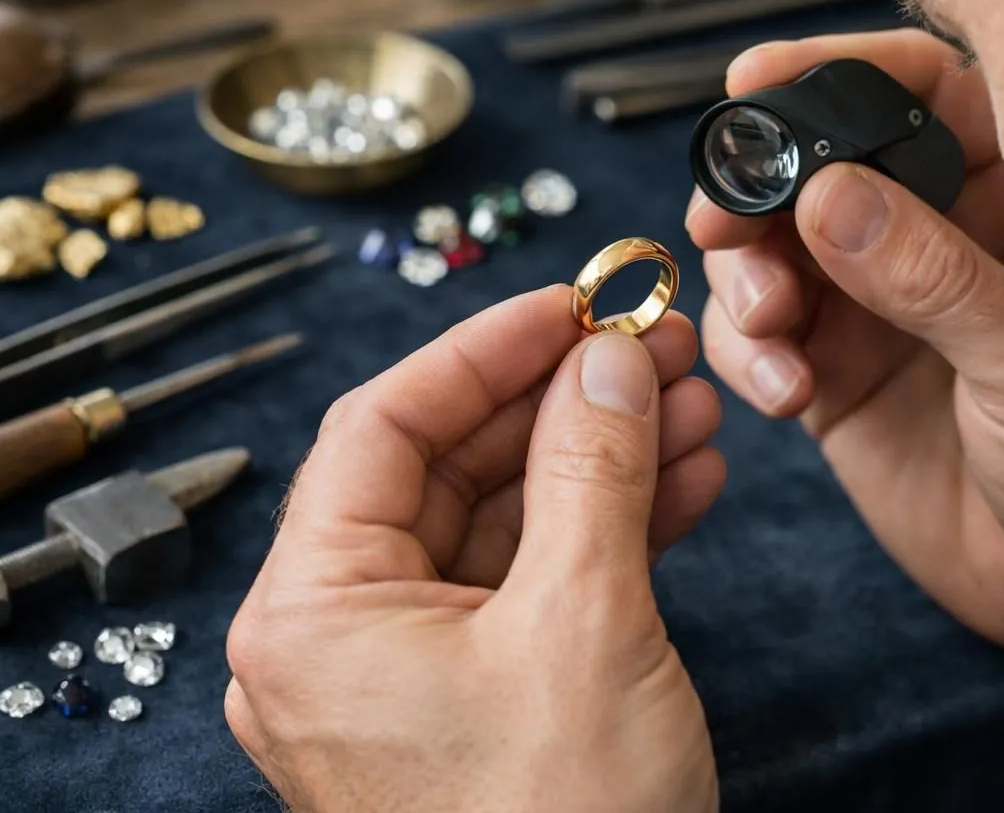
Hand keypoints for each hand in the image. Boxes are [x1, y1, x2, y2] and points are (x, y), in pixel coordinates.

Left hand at [225, 286, 722, 812]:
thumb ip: (594, 468)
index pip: (383, 425)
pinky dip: (601, 533)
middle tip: (651, 346)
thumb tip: (610, 358)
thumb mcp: (585, 624)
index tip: (571, 301)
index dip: (483, 348)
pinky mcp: (467, 703)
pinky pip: (525, 586)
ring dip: (598, 460)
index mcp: (311, 613)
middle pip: (448, 468)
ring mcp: (402, 675)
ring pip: (500, 524)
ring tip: (691, 406)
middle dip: (563, 401)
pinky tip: (681, 484)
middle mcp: (337, 639)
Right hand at [689, 30, 1003, 765]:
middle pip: (815, 162)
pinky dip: (744, 353)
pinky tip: (785, 394)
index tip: (755, 79)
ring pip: (769, 245)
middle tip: (726, 215)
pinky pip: (755, 336)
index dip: (833, 70)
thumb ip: (934, 276)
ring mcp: (872, 302)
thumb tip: (828, 195)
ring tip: (770, 319)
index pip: (918, 89)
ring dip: (744, 272)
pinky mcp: (830, 372)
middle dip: (756, 181)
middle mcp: (933, 231)